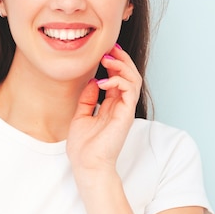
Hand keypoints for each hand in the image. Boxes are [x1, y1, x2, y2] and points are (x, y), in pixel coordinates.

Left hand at [66, 44, 141, 178]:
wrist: (87, 165)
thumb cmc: (84, 147)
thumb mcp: (81, 115)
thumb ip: (88, 98)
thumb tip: (92, 80)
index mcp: (111, 105)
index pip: (119, 78)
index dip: (114, 63)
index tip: (104, 51)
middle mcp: (121, 106)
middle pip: (129, 75)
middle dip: (121, 59)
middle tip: (110, 48)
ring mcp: (125, 110)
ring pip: (134, 79)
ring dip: (122, 65)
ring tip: (107, 59)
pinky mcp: (126, 115)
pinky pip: (129, 90)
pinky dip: (118, 81)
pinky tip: (102, 81)